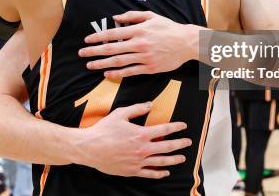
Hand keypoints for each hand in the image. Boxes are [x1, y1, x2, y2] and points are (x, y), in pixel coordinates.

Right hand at [74, 102, 190, 177]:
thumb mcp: (120, 114)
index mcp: (141, 134)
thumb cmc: (104, 130)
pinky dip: (159, 172)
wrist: (90, 148)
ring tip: (182, 157)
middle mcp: (142, 149)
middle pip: (167, 146)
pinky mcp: (132, 171)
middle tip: (188, 142)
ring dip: (174, 159)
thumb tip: (150, 105)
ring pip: (161, 161)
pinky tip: (166, 171)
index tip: (183, 126)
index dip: (176, 127)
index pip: (164, 129)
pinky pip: (150, 173)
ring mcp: (138, 162)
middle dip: (180, 144)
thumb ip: (137, 109)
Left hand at [79, 11, 199, 78]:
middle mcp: (139, 44)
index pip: (113, 33)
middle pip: (112, 49)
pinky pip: (130, 71)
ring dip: (102, 64)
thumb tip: (116, 17)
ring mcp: (144, 57)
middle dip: (94, 51)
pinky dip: (117, 73)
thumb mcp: (151, 16)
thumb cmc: (168, 28)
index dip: (98, 37)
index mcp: (138, 30)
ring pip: (118, 62)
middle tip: (82, 53)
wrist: (187, 42)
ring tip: (90, 65)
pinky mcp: (150, 68)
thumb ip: (133, 16)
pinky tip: (107, 73)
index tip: (87, 40)